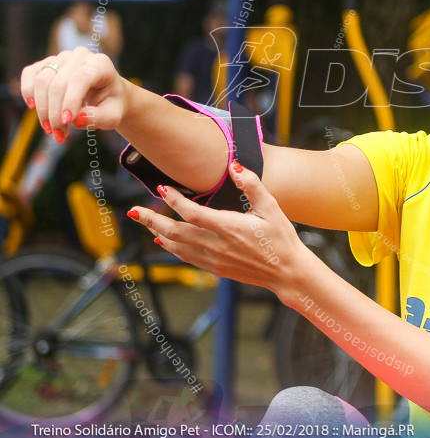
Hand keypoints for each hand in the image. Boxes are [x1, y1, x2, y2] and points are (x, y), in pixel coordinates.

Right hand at [20, 46, 128, 139]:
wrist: (106, 95)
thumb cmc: (110, 105)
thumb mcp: (112, 116)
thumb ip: (98, 118)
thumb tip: (78, 118)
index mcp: (101, 64)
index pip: (79, 79)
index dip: (70, 101)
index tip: (67, 122)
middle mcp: (80, 56)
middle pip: (58, 83)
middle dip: (55, 112)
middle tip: (59, 133)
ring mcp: (61, 58)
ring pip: (41, 80)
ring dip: (42, 108)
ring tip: (51, 129)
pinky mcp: (46, 63)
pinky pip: (30, 73)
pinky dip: (28, 92)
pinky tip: (34, 107)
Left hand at [129, 161, 312, 293]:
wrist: (287, 272)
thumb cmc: (282, 238)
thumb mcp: (272, 207)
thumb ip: (252, 185)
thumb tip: (235, 166)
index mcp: (230, 228)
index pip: (192, 213)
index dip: (174, 200)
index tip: (163, 188)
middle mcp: (218, 245)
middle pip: (175, 232)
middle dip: (152, 220)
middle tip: (134, 210)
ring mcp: (215, 259)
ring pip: (177, 246)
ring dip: (157, 232)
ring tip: (144, 220)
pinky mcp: (216, 269)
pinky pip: (186, 257)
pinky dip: (171, 247)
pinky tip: (164, 240)